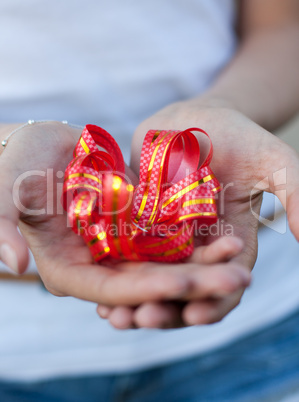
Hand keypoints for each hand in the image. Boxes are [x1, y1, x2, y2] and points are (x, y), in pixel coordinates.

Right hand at [0, 121, 248, 307]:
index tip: (185, 283)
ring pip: (165, 263)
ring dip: (201, 262)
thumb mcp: (6, 189)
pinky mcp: (135, 227)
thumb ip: (3, 225)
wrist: (41, 145)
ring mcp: (120, 247)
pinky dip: (194, 238)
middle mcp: (98, 265)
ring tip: (237, 258)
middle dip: (191, 282)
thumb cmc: (16, 164)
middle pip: (149, 282)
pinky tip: (223, 234)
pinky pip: (168, 237)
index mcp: (68, 269)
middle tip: (235, 279)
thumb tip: (12, 263)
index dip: (148, 288)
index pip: (112, 288)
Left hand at [97, 100, 298, 328]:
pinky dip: (114, 273)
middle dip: (164, 308)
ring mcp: (166, 239)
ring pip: (151, 280)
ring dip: (133, 300)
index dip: (214, 303)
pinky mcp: (138, 225)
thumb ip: (295, 192)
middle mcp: (197, 248)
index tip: (196, 316)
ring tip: (115, 317)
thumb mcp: (272, 160)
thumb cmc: (236, 135)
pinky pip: (125, 255)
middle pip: (183, 290)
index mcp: (231, 243)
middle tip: (141, 318)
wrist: (192, 120)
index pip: (225, 283)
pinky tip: (96, 287)